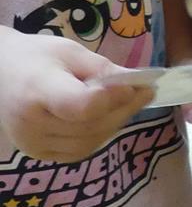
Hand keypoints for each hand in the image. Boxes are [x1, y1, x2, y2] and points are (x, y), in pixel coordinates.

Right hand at [0, 28, 154, 162]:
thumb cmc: (35, 57)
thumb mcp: (70, 52)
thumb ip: (103, 69)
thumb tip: (139, 82)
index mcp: (37, 91)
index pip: (81, 106)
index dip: (112, 99)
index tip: (134, 86)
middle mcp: (31, 124)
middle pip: (91, 125)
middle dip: (124, 109)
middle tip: (146, 92)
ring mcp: (33, 144)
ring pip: (90, 141)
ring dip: (116, 123)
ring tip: (130, 103)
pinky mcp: (38, 154)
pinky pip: (79, 150)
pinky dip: (99, 135)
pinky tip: (108, 117)